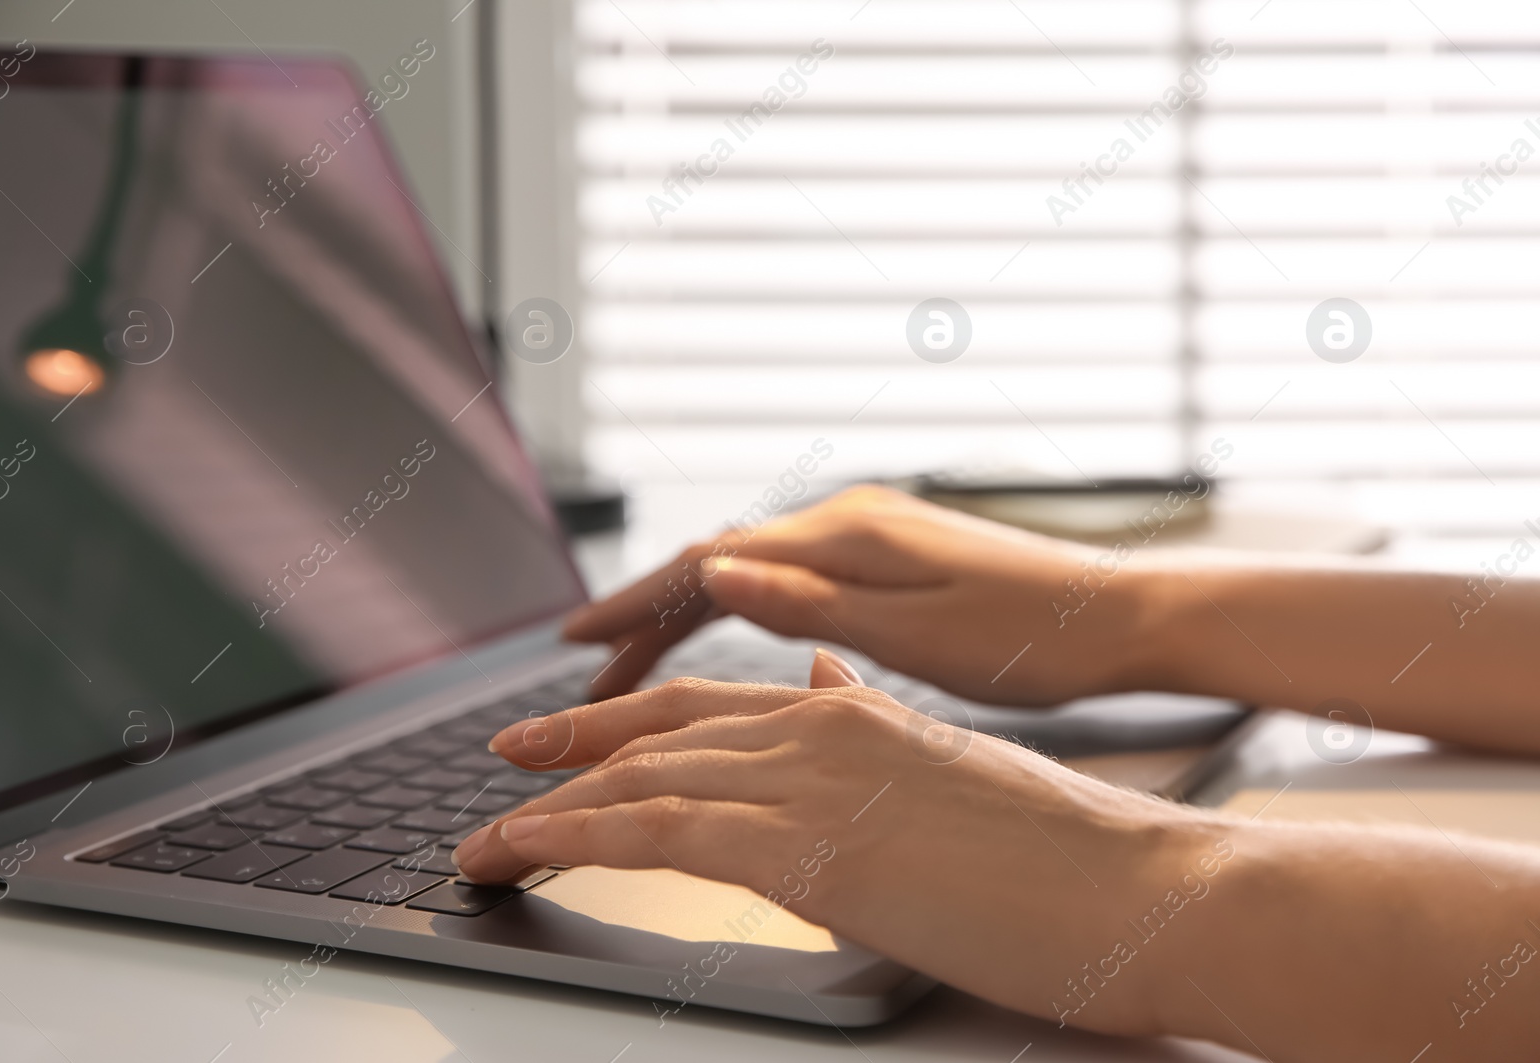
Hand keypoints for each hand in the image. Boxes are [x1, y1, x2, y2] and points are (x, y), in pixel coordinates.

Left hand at [454, 649, 1225, 1037]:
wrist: (1149, 888)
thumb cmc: (1068, 851)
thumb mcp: (960, 772)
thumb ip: (879, 727)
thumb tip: (824, 684)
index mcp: (858, 712)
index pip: (716, 704)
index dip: (635, 719)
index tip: (575, 735)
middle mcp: (823, 727)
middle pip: (664, 729)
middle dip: (572, 750)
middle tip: (503, 761)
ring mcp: (813, 781)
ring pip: (645, 777)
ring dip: (551, 805)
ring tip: (484, 835)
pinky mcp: (809, 850)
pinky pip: (658, 831)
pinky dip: (577, 834)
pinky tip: (526, 847)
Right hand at [565, 484, 1159, 705]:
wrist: (1121, 619)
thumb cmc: (1031, 638)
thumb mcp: (915, 634)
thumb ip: (809, 604)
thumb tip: (711, 571)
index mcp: (846, 537)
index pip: (708, 564)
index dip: (635, 605)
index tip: (572, 638)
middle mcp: (847, 522)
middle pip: (717, 566)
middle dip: (646, 618)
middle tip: (585, 674)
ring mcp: (867, 537)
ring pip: (748, 574)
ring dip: (686, 619)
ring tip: (635, 670)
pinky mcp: (887, 559)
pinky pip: (786, 582)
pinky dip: (740, 614)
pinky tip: (725, 640)